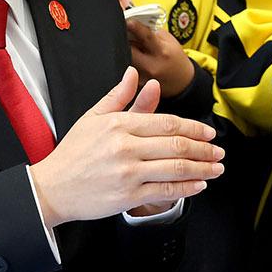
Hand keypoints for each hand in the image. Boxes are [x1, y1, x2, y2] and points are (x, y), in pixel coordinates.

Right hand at [28, 67, 221, 226]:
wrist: (52, 187)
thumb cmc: (74, 152)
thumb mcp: (94, 117)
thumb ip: (119, 97)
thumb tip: (136, 75)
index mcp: (119, 124)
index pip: (167, 123)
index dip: (194, 128)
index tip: (209, 132)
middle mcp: (126, 147)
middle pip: (176, 145)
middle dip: (204, 149)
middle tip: (219, 151)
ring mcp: (128, 173)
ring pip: (176, 168)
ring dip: (202, 168)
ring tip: (216, 168)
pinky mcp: (128, 196)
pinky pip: (165, 191)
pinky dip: (186, 188)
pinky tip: (198, 185)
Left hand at [126, 17, 198, 98]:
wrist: (181, 81)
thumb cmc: (175, 57)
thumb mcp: (169, 40)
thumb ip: (152, 31)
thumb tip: (135, 22)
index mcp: (162, 51)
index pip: (145, 36)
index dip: (135, 27)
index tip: (128, 20)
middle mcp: (152, 65)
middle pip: (129, 49)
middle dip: (125, 40)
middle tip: (123, 33)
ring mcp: (143, 77)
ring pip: (125, 60)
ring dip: (124, 51)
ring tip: (129, 47)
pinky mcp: (137, 85)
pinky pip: (126, 71)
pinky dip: (127, 62)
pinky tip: (133, 59)